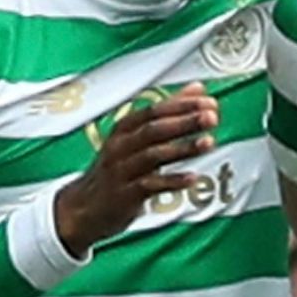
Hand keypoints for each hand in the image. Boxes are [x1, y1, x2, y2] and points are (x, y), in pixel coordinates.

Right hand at [54, 85, 217, 255]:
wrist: (85, 207)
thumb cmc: (118, 167)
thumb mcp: (136, 136)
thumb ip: (170, 111)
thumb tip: (197, 89)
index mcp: (125, 129)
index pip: (154, 111)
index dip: (182, 105)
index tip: (208, 101)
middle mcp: (121, 146)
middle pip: (155, 130)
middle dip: (185, 122)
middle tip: (211, 117)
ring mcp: (122, 170)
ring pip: (154, 155)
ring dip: (183, 148)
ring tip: (209, 142)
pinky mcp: (125, 194)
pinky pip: (151, 185)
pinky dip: (173, 181)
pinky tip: (193, 177)